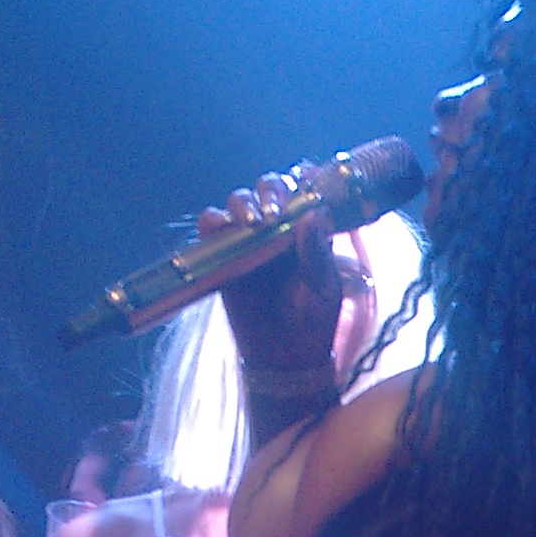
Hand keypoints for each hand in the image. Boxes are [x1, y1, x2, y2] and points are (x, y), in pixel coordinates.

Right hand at [192, 169, 343, 377]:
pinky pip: (212, 228)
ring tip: (251, 222)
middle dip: (270, 191)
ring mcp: (250, 238)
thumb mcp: (323, 287)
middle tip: (273, 213)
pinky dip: (213, 222)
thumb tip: (314, 213)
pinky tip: (221, 228)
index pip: (304, 191)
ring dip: (243, 202)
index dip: (303, 180)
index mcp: (309, 230)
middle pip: (270, 187)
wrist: (284, 356)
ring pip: (240, 201)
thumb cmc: (312, 320)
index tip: (306, 182)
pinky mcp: (224, 255)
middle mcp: (279, 227)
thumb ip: (317, 251)